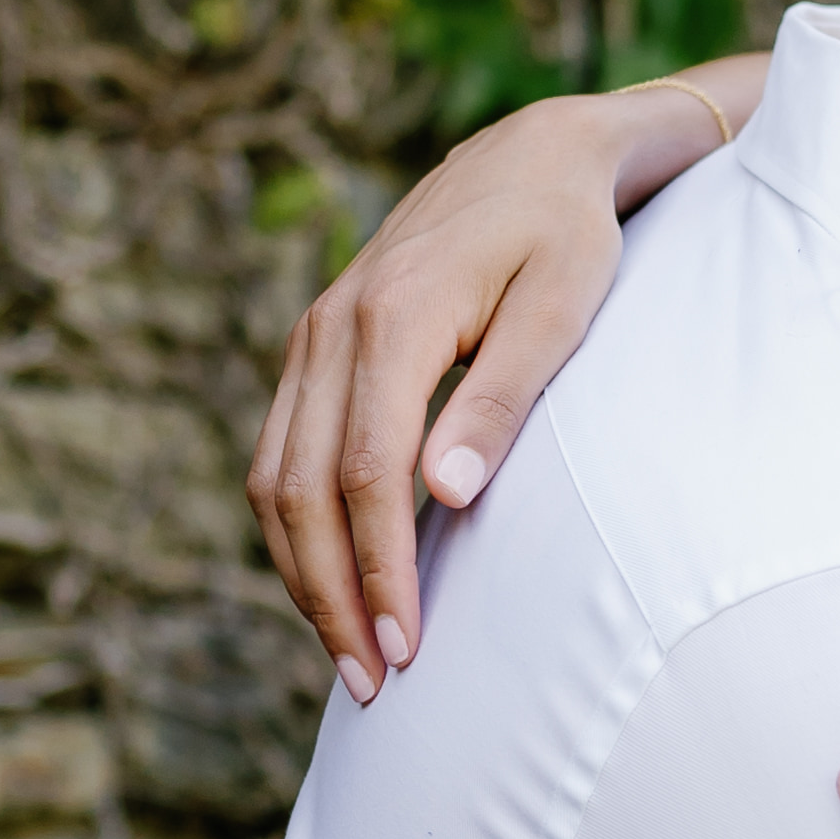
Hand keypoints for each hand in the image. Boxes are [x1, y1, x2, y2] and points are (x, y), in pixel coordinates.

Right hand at [249, 80, 728, 695]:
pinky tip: (333, 581)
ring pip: (274, 478)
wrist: (531, 155)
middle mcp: (331, 327)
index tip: (407, 650)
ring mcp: (312, 336)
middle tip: (372, 682)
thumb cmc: (565, 235)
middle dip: (330, 595)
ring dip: (302, 572)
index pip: (364, 473)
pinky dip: (296, 528)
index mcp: (392, 318)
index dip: (380, 571)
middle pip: (300, 489)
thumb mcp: (561, 308)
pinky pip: (280, 453)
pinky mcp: (315, 348)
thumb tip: (445, 496)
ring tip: (348, 653)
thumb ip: (502, 399)